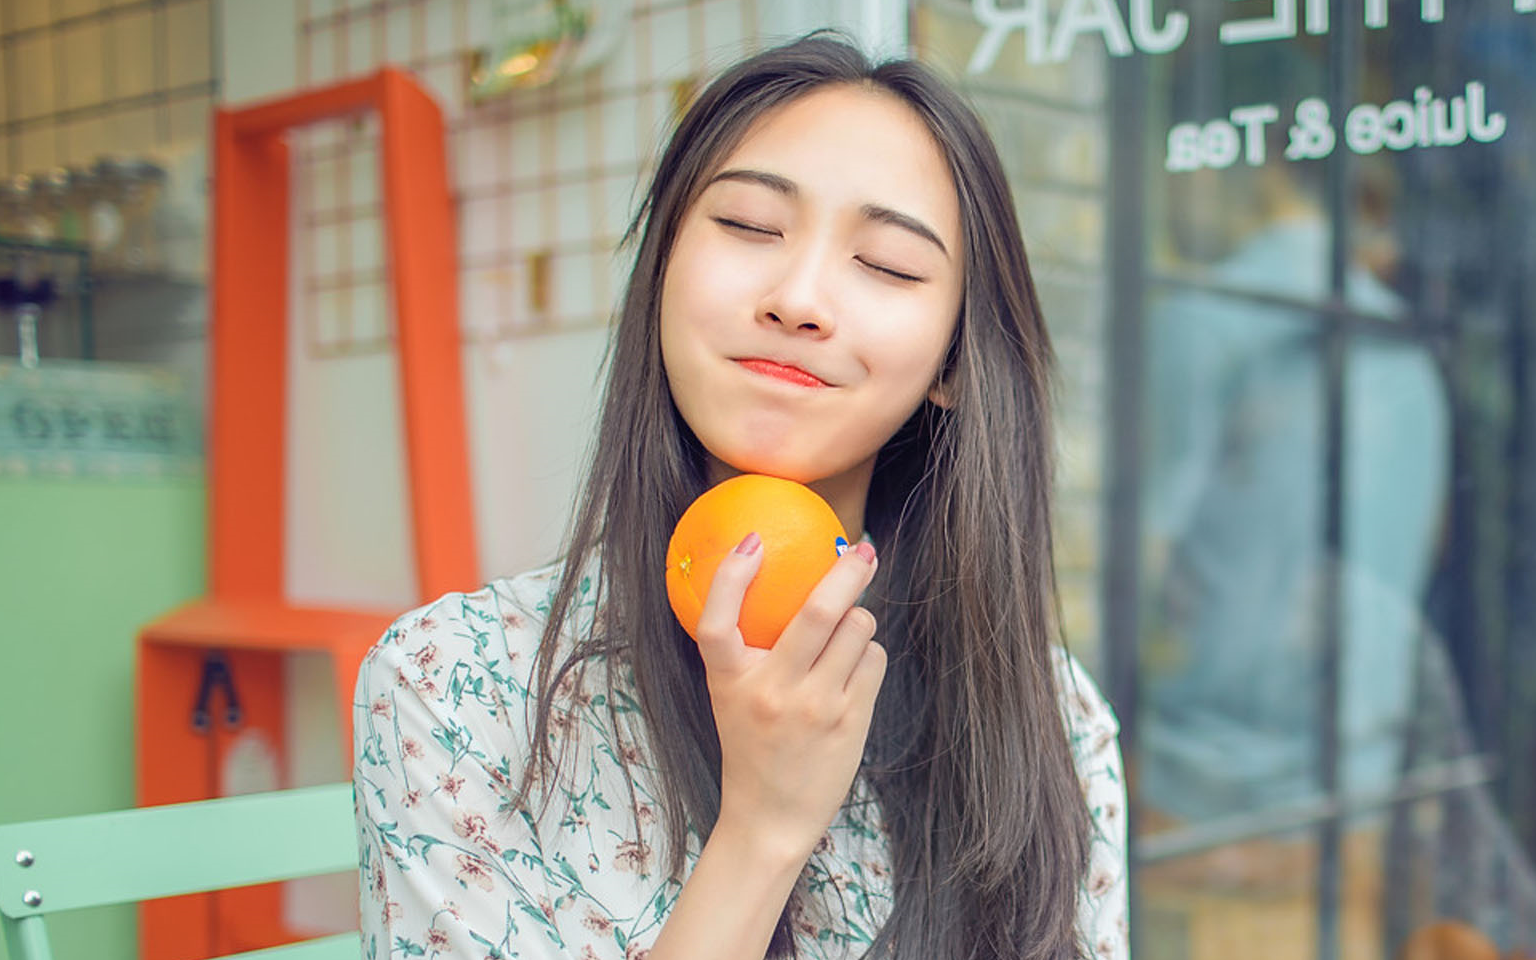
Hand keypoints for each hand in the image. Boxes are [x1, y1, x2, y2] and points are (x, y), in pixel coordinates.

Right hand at [693, 532, 886, 865]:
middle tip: (862, 549)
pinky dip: (869, 654)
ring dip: (859, 621)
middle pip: (817, 612)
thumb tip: (788, 577)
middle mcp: (771, 691)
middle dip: (848, 571)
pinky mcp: (850, 722)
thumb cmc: (751, 746)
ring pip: (858, 629)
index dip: (731, 575)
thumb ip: (749, 649)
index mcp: (730, 680)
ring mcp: (815, 707)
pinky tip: (854, 670)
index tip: (753, 541)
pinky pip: (874, 659)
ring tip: (847, 635)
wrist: (769, 818)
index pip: (716, 619)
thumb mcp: (731, 695)